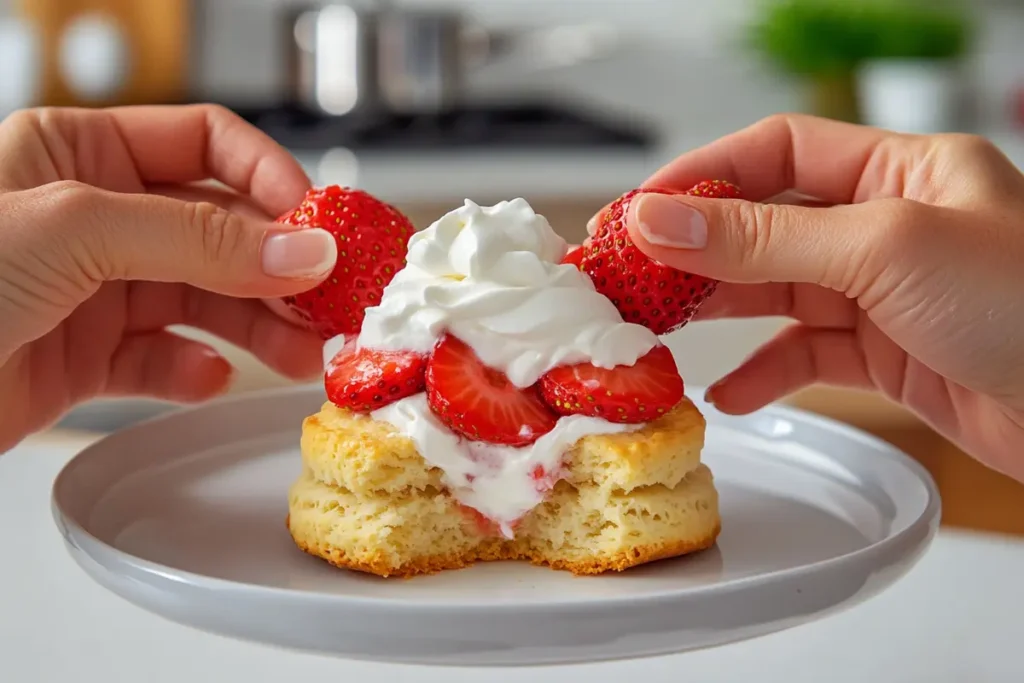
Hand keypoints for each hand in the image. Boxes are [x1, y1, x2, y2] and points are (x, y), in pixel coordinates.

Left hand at [0, 105, 337, 451]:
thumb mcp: (75, 228)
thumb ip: (199, 236)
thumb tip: (303, 246)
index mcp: (81, 153)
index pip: (205, 143)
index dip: (270, 178)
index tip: (319, 225)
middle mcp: (94, 218)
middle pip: (219, 229)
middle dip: (278, 267)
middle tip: (329, 303)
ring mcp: (92, 289)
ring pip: (203, 298)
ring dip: (257, 326)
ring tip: (298, 356)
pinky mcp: (85, 358)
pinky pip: (162, 359)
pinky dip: (193, 370)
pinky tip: (207, 376)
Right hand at [611, 114, 1023, 481]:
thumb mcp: (881, 250)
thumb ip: (762, 239)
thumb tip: (661, 220)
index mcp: (901, 170)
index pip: (777, 154)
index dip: (702, 177)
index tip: (638, 209)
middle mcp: (889, 226)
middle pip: (766, 225)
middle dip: (695, 249)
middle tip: (627, 274)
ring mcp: (885, 293)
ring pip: (777, 293)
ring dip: (718, 310)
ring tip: (659, 329)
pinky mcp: (887, 356)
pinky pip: (806, 356)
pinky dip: (764, 372)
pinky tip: (731, 390)